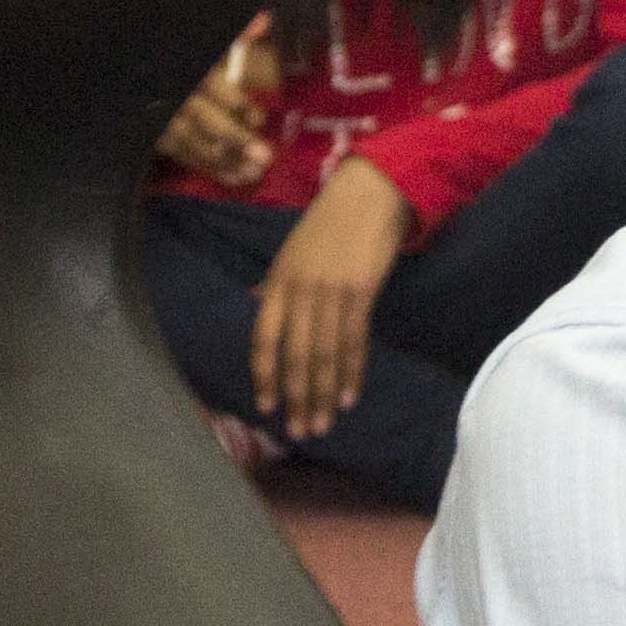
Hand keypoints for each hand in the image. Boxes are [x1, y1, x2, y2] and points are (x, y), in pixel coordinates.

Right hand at [160, 14, 280, 185]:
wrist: (120, 55)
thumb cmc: (170, 44)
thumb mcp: (198, 31)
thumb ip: (232, 31)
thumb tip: (264, 20)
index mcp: (182, 63)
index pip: (210, 84)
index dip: (235, 102)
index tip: (259, 118)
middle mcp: (168, 91)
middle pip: (201, 118)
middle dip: (232, 139)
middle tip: (264, 158)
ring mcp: (155, 115)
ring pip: (188, 141)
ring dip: (221, 161)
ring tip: (251, 175)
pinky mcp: (148, 133)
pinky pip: (177, 153)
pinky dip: (203, 167)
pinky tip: (229, 178)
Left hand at [253, 155, 411, 436]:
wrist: (369, 194)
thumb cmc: (328, 224)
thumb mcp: (290, 252)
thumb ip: (274, 285)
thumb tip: (255, 306)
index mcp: (278, 282)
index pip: (264, 338)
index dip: (265, 376)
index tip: (267, 407)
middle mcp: (301, 290)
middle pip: (296, 355)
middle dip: (298, 397)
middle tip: (301, 431)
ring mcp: (332, 292)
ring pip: (325, 354)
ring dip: (325, 394)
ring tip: (323, 424)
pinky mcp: (362, 292)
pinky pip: (355, 340)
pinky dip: (352, 372)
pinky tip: (350, 396)